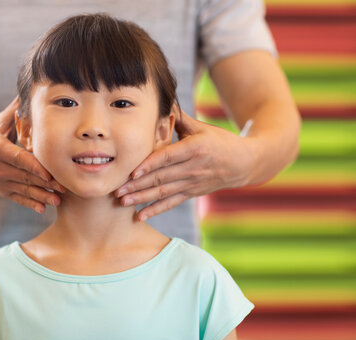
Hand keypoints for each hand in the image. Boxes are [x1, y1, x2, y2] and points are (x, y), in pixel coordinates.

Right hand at [0, 97, 64, 212]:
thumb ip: (15, 111)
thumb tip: (32, 89)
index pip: (18, 158)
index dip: (34, 167)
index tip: (50, 173)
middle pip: (24, 176)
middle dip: (45, 183)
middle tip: (65, 186)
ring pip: (23, 190)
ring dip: (42, 196)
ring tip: (59, 200)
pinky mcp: (1, 191)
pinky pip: (17, 199)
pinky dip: (30, 204)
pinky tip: (43, 208)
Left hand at [115, 111, 254, 220]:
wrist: (244, 163)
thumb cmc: (219, 141)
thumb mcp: (202, 127)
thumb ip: (180, 118)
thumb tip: (161, 102)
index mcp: (194, 148)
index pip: (167, 158)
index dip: (149, 165)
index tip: (132, 173)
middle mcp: (193, 168)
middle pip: (161, 177)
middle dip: (137, 186)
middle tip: (117, 190)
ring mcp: (192, 183)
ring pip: (163, 192)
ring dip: (142, 199)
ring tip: (123, 202)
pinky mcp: (192, 193)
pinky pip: (171, 203)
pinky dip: (155, 210)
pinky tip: (140, 216)